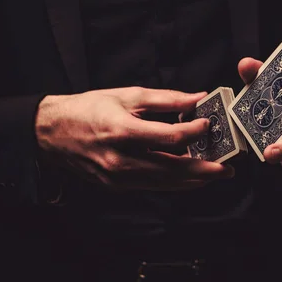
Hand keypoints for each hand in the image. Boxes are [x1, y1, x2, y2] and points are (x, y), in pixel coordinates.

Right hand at [35, 87, 234, 190]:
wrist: (53, 133)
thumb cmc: (89, 109)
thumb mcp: (126, 95)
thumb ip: (164, 99)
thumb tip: (197, 98)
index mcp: (122, 131)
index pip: (169, 137)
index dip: (194, 132)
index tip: (209, 124)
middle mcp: (121, 159)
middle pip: (172, 169)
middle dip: (204, 170)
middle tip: (228, 169)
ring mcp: (118, 177)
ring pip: (165, 183)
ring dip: (193, 180)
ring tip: (215, 175)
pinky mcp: (116, 185)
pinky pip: (152, 185)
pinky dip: (173, 181)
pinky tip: (189, 176)